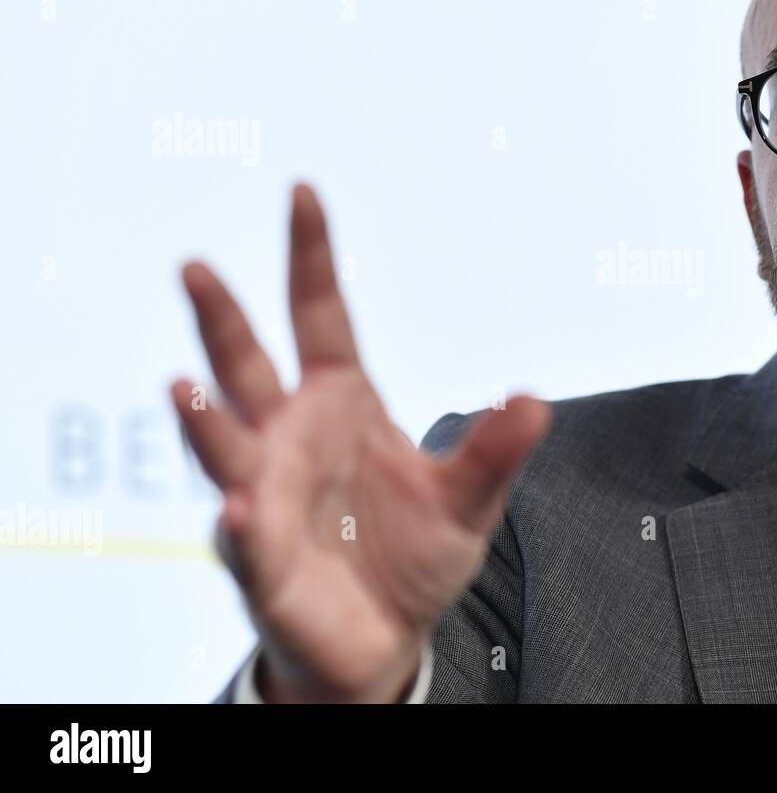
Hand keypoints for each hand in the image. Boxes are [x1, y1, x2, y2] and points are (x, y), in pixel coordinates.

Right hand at [171, 183, 550, 701]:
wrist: (385, 640)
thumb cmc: (414, 557)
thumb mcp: (471, 500)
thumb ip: (496, 452)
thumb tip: (534, 401)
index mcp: (343, 404)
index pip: (320, 316)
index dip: (311, 257)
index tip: (304, 193)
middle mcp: (292, 438)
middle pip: (246, 365)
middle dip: (220, 319)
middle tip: (196, 267)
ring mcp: (267, 494)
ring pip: (224, 445)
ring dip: (203, 418)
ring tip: (185, 387)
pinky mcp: (261, 559)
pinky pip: (245, 538)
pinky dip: (242, 525)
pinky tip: (241, 511)